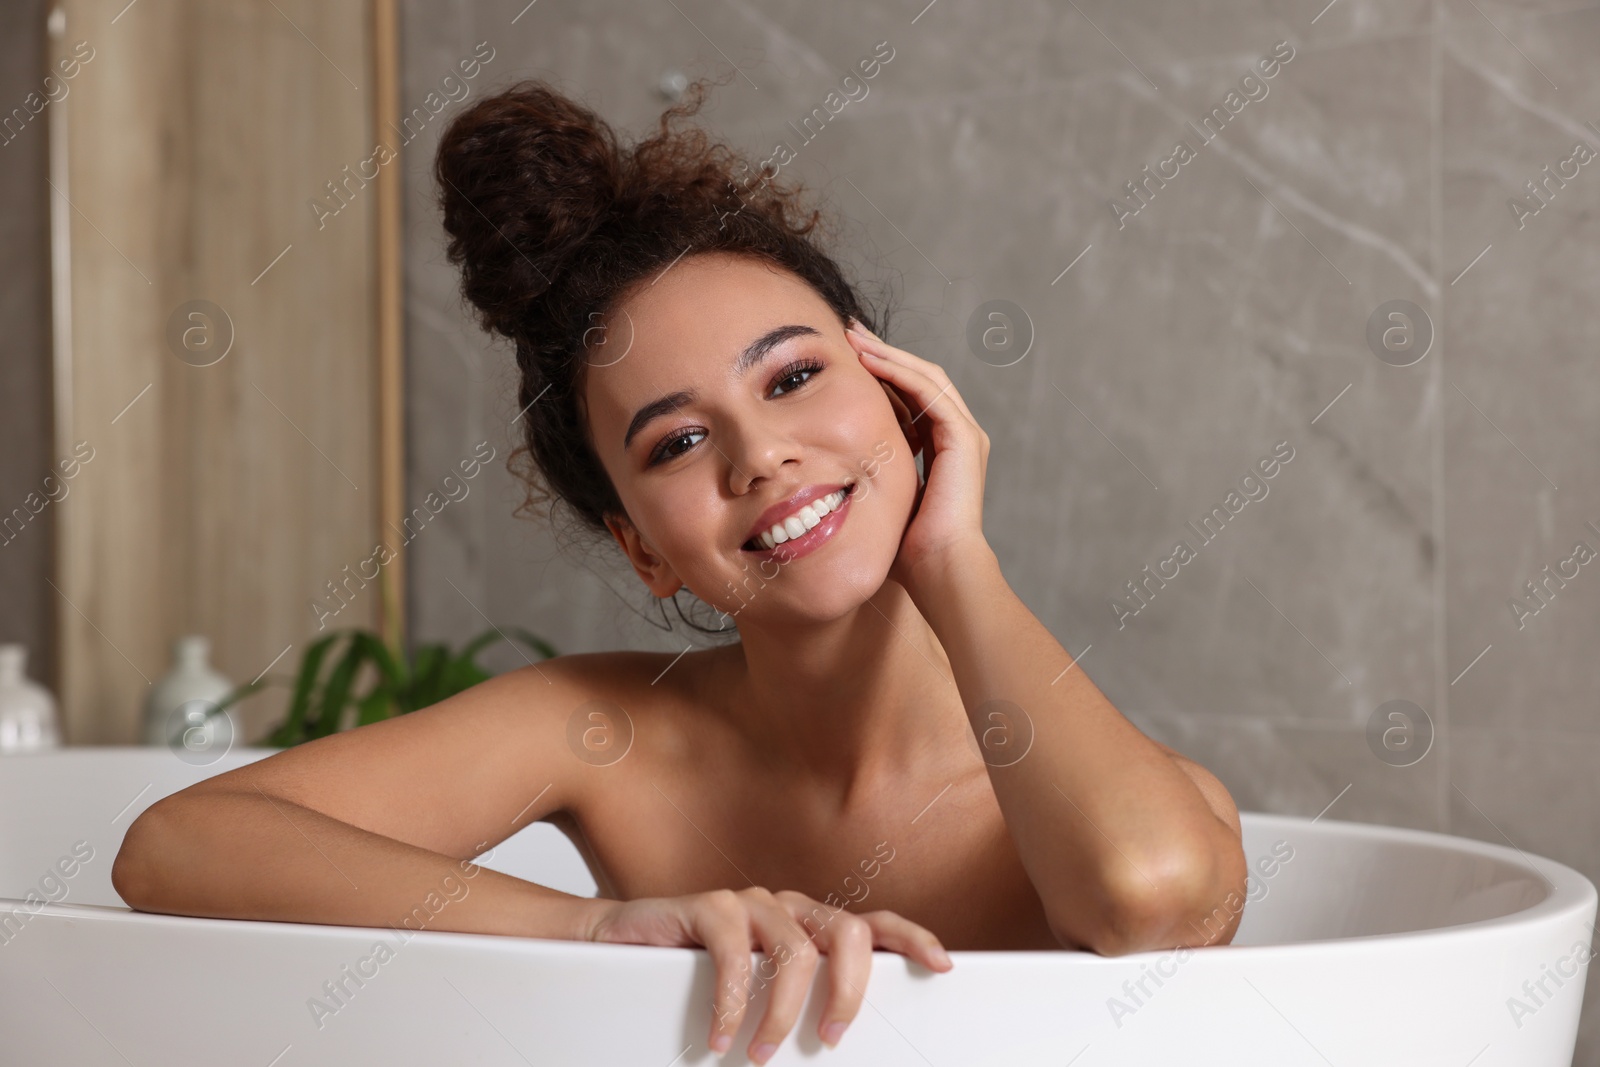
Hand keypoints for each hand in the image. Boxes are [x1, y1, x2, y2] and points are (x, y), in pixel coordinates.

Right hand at [584, 887, 951, 1061]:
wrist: (620, 945)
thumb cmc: (695, 975)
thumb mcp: (758, 991)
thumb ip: (796, 999)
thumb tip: (836, 1039)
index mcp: (808, 926)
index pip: (873, 924)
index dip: (912, 939)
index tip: (942, 966)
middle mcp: (787, 908)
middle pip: (849, 933)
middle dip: (850, 991)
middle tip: (830, 1039)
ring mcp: (749, 903)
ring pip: (796, 952)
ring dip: (783, 1012)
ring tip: (763, 1053)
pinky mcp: (709, 907)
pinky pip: (735, 955)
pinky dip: (731, 1004)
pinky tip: (719, 1036)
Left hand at [845, 318, 991, 597]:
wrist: (938, 570)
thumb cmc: (906, 551)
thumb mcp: (881, 502)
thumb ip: (867, 479)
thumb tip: (824, 474)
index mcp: (942, 449)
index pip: (911, 397)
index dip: (880, 374)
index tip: (845, 358)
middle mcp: (958, 437)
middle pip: (919, 378)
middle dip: (883, 353)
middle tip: (848, 333)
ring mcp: (964, 435)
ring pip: (924, 376)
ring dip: (888, 354)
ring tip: (854, 337)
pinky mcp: (961, 438)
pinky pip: (928, 390)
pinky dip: (899, 371)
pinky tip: (870, 360)